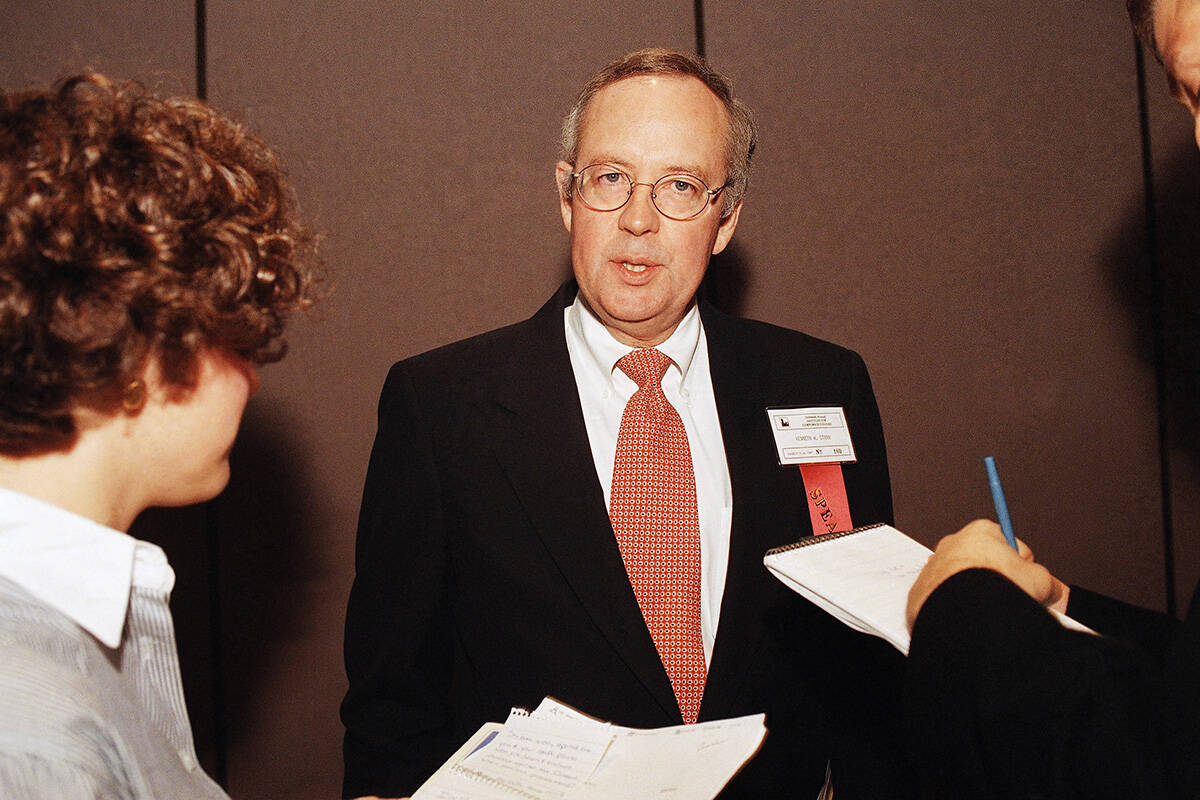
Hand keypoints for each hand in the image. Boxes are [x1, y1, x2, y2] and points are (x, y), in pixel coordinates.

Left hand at [906, 519, 1068, 628]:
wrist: (960, 612)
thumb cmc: (995, 589)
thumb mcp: (1040, 581)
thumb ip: (1048, 583)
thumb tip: (1054, 591)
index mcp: (981, 532)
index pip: (1011, 547)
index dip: (1024, 568)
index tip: (1028, 582)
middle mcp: (953, 544)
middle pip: (985, 564)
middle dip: (998, 581)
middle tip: (1010, 599)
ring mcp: (934, 566)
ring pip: (963, 581)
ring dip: (976, 594)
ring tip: (990, 611)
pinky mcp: (922, 590)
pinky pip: (945, 598)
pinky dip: (957, 608)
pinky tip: (970, 618)